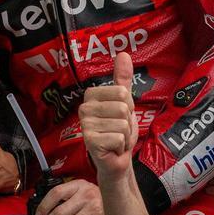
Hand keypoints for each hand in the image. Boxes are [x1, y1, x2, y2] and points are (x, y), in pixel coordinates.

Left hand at [33, 178, 104, 214]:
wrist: (121, 201)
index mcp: (79, 186)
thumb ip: (67, 196)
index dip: (44, 205)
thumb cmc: (98, 197)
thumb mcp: (83, 189)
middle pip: (59, 213)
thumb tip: (46, 212)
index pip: (56, 193)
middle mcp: (86, 197)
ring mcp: (93, 211)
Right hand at [79, 53, 137, 181]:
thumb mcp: (124, 103)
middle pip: (123, 107)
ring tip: (116, 139)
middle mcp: (85, 108)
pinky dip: (121, 145)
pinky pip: (119, 137)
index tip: (119, 116)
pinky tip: (113, 148)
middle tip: (118, 130)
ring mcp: (86, 125)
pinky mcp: (90, 141)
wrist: (116, 160)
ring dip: (125, 135)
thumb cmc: (118, 131)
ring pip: (122, 123)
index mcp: (91, 96)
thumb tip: (123, 54)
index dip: (128, 106)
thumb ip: (122, 78)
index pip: (122, 92)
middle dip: (127, 122)